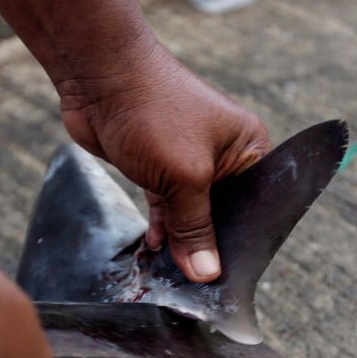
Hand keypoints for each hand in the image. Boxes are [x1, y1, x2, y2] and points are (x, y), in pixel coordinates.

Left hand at [58, 40, 270, 282]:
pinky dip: (162, 226)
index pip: (257, 204)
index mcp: (247, 147)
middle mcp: (224, 154)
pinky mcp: (157, 166)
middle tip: (199, 280)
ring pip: (192, 212)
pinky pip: (167, 205)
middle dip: (209, 244)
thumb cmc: (154, 112)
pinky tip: (155, 248)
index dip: (244, 239)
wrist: (99, 76)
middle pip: (224, 213)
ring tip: (175, 272)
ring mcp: (188, 159)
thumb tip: (208, 273)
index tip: (231, 273)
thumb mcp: (185, 177)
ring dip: (182, 240)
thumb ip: (196, 228)